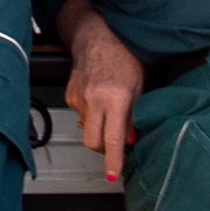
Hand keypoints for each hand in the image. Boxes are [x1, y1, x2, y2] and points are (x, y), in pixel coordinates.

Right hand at [65, 14, 142, 172]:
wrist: (98, 35)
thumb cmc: (123, 55)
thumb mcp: (139, 86)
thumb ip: (134, 116)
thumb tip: (130, 140)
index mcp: (116, 98)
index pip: (113, 139)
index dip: (113, 161)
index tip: (112, 175)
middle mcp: (94, 100)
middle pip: (92, 142)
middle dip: (103, 150)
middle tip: (115, 144)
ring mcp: (79, 98)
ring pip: (87, 129)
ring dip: (99, 128)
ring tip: (110, 109)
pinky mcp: (70, 96)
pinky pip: (81, 116)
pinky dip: (91, 115)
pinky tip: (99, 99)